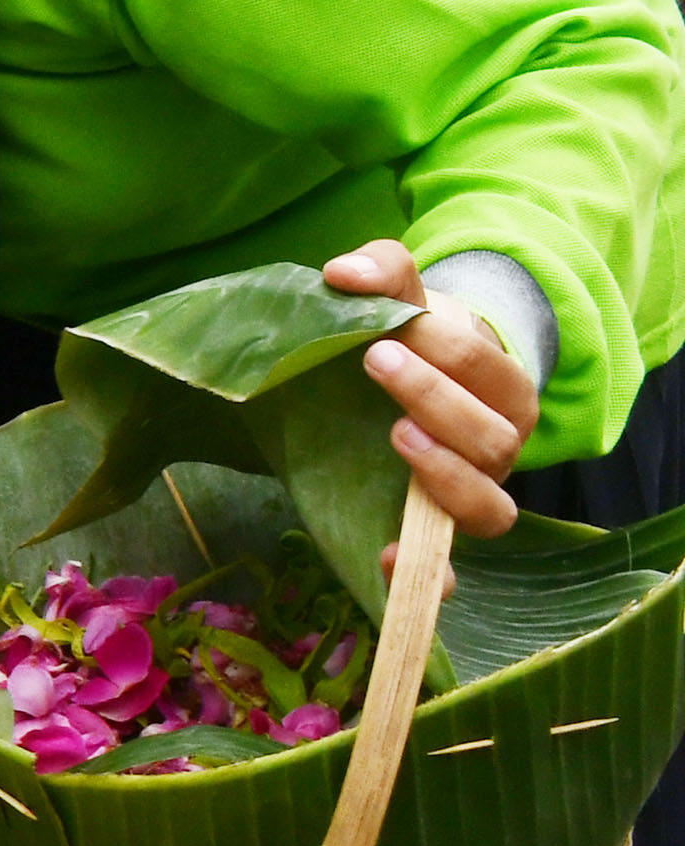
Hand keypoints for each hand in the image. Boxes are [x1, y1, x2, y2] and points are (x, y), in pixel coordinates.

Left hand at [325, 240, 536, 553]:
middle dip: (438, 401)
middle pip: (495, 438)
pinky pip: (448, 570)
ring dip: (445, 477)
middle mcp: (498, 448)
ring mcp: (470, 496)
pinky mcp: (432, 535)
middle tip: (377, 362)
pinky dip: (427, 572)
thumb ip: (381, 274)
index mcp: (502, 389)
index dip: (447, 352)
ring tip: (397, 437)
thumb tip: (343, 273)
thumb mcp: (401, 299)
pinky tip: (387, 554)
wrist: (406, 388)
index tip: (390, 332)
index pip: (491, 372)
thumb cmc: (410, 342)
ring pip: (489, 508)